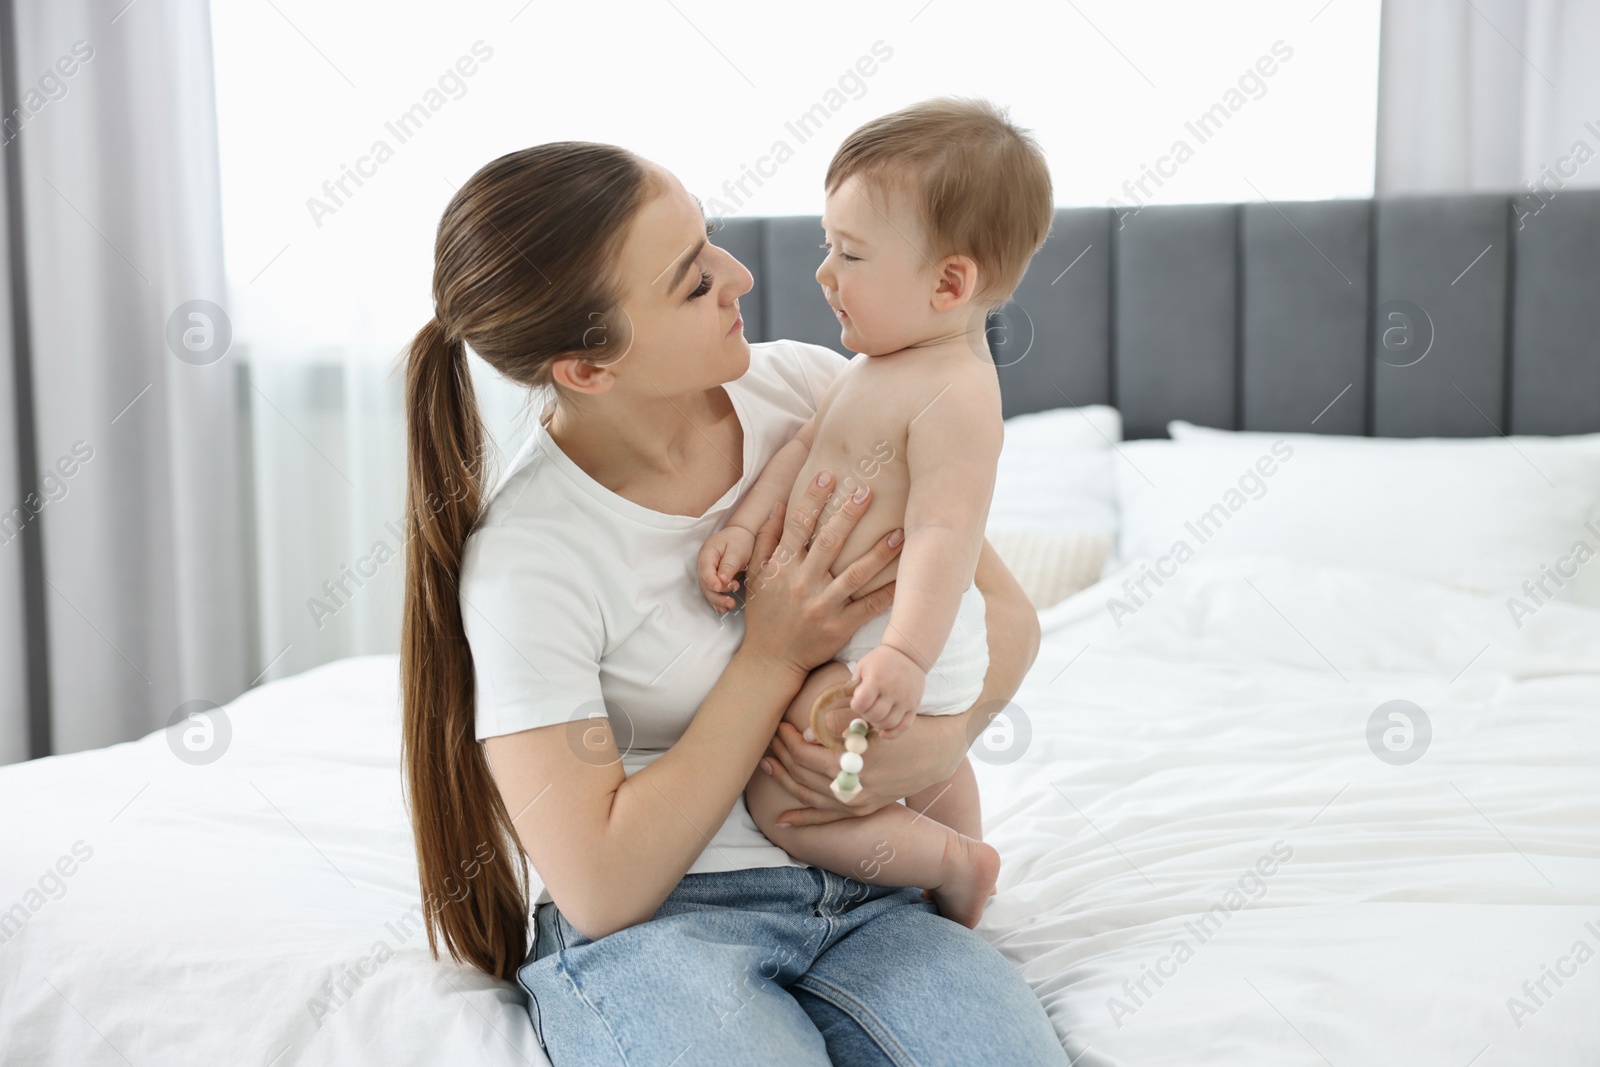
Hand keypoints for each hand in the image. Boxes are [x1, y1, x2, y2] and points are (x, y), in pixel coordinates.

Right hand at [698, 526, 755, 612]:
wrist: (743, 535)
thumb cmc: (739, 540)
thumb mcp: (736, 551)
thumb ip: (728, 565)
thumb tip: (721, 580)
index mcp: (707, 553)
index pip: (705, 570)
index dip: (711, 580)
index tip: (720, 587)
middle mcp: (704, 565)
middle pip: (705, 583)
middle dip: (717, 595)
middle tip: (731, 600)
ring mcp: (708, 573)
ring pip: (708, 591)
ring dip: (718, 600)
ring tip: (731, 605)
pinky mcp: (715, 580)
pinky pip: (713, 592)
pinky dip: (718, 601)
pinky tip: (725, 609)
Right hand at [739, 471, 904, 677]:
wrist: (770, 661)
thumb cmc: (765, 614)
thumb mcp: (755, 575)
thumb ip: (764, 540)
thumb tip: (775, 505)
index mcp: (782, 568)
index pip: (797, 525)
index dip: (811, 498)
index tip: (826, 475)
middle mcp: (802, 583)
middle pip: (828, 543)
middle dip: (848, 515)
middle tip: (867, 490)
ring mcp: (823, 606)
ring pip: (855, 574)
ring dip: (879, 552)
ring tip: (899, 531)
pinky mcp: (840, 626)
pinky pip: (870, 607)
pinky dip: (889, 591)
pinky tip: (907, 575)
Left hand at [760, 720, 901, 825]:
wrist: (935, 753)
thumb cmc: (901, 728)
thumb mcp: (873, 719)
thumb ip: (839, 722)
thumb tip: (805, 733)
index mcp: (853, 763)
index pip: (805, 753)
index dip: (789, 739)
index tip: (781, 725)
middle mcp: (852, 788)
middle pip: (803, 774)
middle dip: (782, 755)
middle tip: (770, 740)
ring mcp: (857, 804)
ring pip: (808, 796)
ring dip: (784, 780)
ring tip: (767, 765)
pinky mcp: (862, 810)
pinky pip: (826, 817)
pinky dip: (803, 819)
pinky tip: (781, 822)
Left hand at [846, 644, 925, 739]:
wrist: (908, 654)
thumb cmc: (881, 661)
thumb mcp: (863, 666)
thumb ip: (853, 685)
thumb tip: (843, 705)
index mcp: (876, 679)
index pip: (862, 703)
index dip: (856, 706)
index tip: (856, 702)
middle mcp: (892, 690)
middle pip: (875, 715)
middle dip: (866, 715)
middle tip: (866, 709)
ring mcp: (905, 699)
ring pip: (889, 723)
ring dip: (877, 724)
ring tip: (875, 715)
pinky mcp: (914, 705)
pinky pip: (904, 726)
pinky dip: (893, 733)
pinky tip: (883, 733)